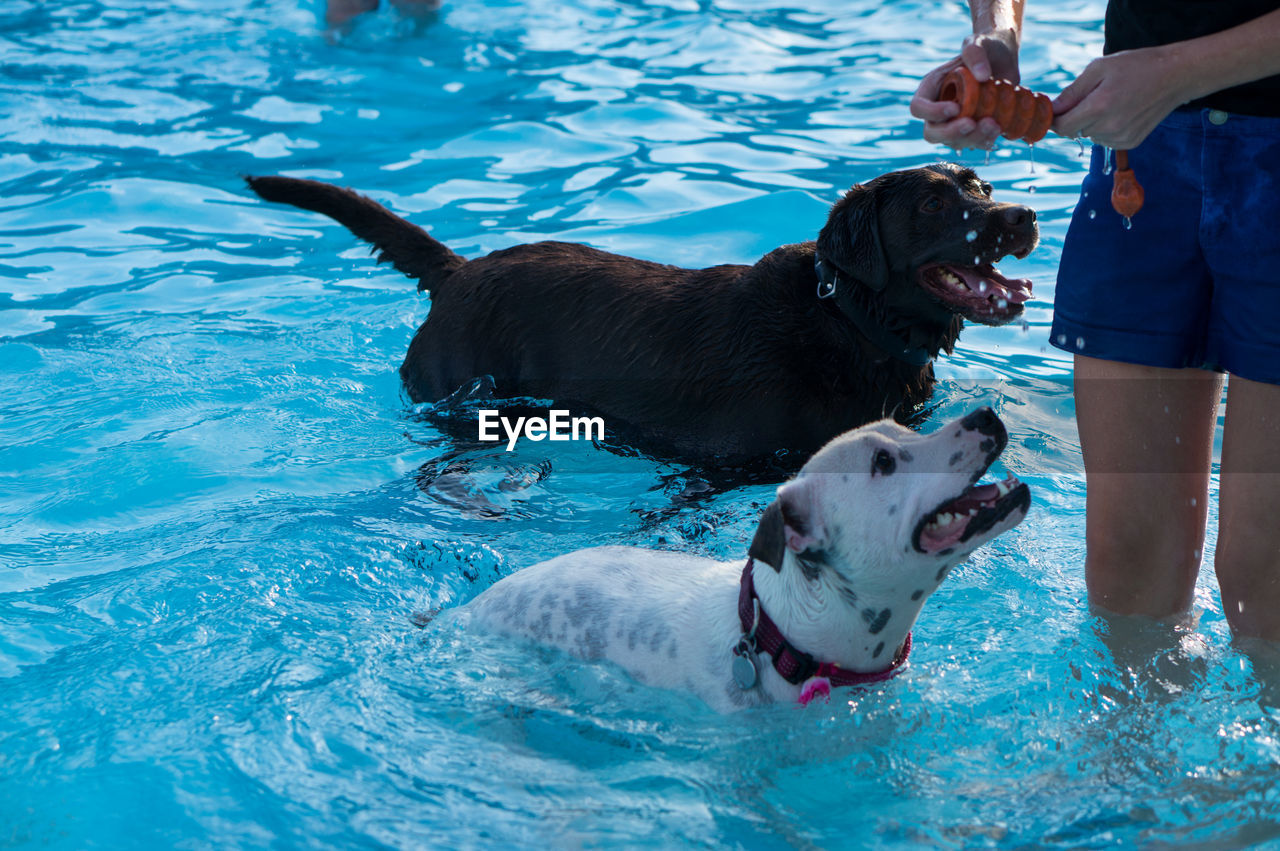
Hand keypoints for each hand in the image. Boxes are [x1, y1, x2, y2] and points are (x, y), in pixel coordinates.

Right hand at [911, 32, 1020, 149]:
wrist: (1004, 58)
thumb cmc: (985, 47)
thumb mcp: (978, 42)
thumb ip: (975, 54)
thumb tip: (982, 76)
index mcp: (931, 89)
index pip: (918, 108)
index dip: (932, 113)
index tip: (955, 107)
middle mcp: (938, 109)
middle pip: (932, 132)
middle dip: (951, 132)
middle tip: (971, 124)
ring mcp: (954, 122)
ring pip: (953, 142)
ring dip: (972, 139)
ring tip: (994, 125)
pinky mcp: (972, 129)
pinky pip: (972, 143)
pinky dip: (984, 141)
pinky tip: (998, 130)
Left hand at [1052, 46, 1190, 149]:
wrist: (1175, 76)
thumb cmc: (1136, 66)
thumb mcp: (1100, 68)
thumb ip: (1073, 91)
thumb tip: (1053, 108)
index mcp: (1099, 107)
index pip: (1062, 127)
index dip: (1055, 119)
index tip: (1056, 110)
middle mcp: (1109, 127)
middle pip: (1075, 131)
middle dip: (1076, 116)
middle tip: (1093, 96)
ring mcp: (1121, 138)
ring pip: (1090, 136)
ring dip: (1092, 123)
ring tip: (1112, 101)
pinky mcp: (1130, 143)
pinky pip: (1105, 140)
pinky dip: (1106, 129)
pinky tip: (1121, 112)